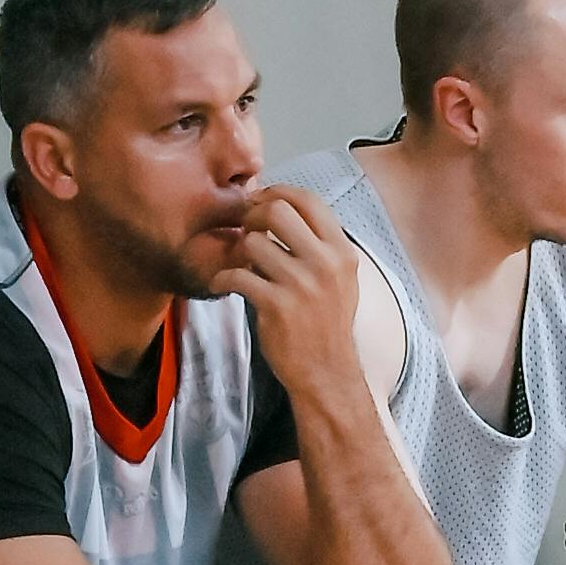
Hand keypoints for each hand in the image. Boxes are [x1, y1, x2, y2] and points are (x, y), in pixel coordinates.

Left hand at [202, 182, 370, 399]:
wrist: (327, 372)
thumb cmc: (327, 323)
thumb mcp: (340, 277)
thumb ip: (319, 244)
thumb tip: (283, 207)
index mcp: (342, 251)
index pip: (308, 199)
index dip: (277, 192)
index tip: (260, 201)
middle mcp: (325, 263)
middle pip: (277, 210)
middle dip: (252, 215)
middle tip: (244, 228)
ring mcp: (302, 284)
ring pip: (252, 242)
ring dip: (239, 251)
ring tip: (241, 264)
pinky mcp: (277, 306)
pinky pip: (238, 275)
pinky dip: (223, 277)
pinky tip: (224, 283)